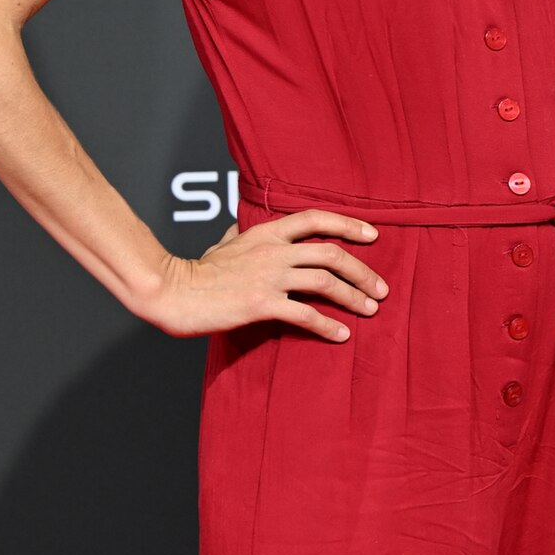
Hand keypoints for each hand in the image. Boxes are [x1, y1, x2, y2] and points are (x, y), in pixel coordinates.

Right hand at [147, 212, 387, 343]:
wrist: (173, 291)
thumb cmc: (197, 270)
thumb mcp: (222, 243)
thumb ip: (238, 234)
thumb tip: (239, 226)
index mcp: (266, 233)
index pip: (315, 219)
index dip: (348, 225)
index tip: (373, 235)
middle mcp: (272, 251)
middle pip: (331, 253)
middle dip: (362, 270)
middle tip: (381, 288)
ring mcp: (269, 277)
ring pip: (325, 282)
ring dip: (354, 296)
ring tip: (370, 310)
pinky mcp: (262, 304)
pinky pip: (305, 314)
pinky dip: (328, 326)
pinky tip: (342, 335)